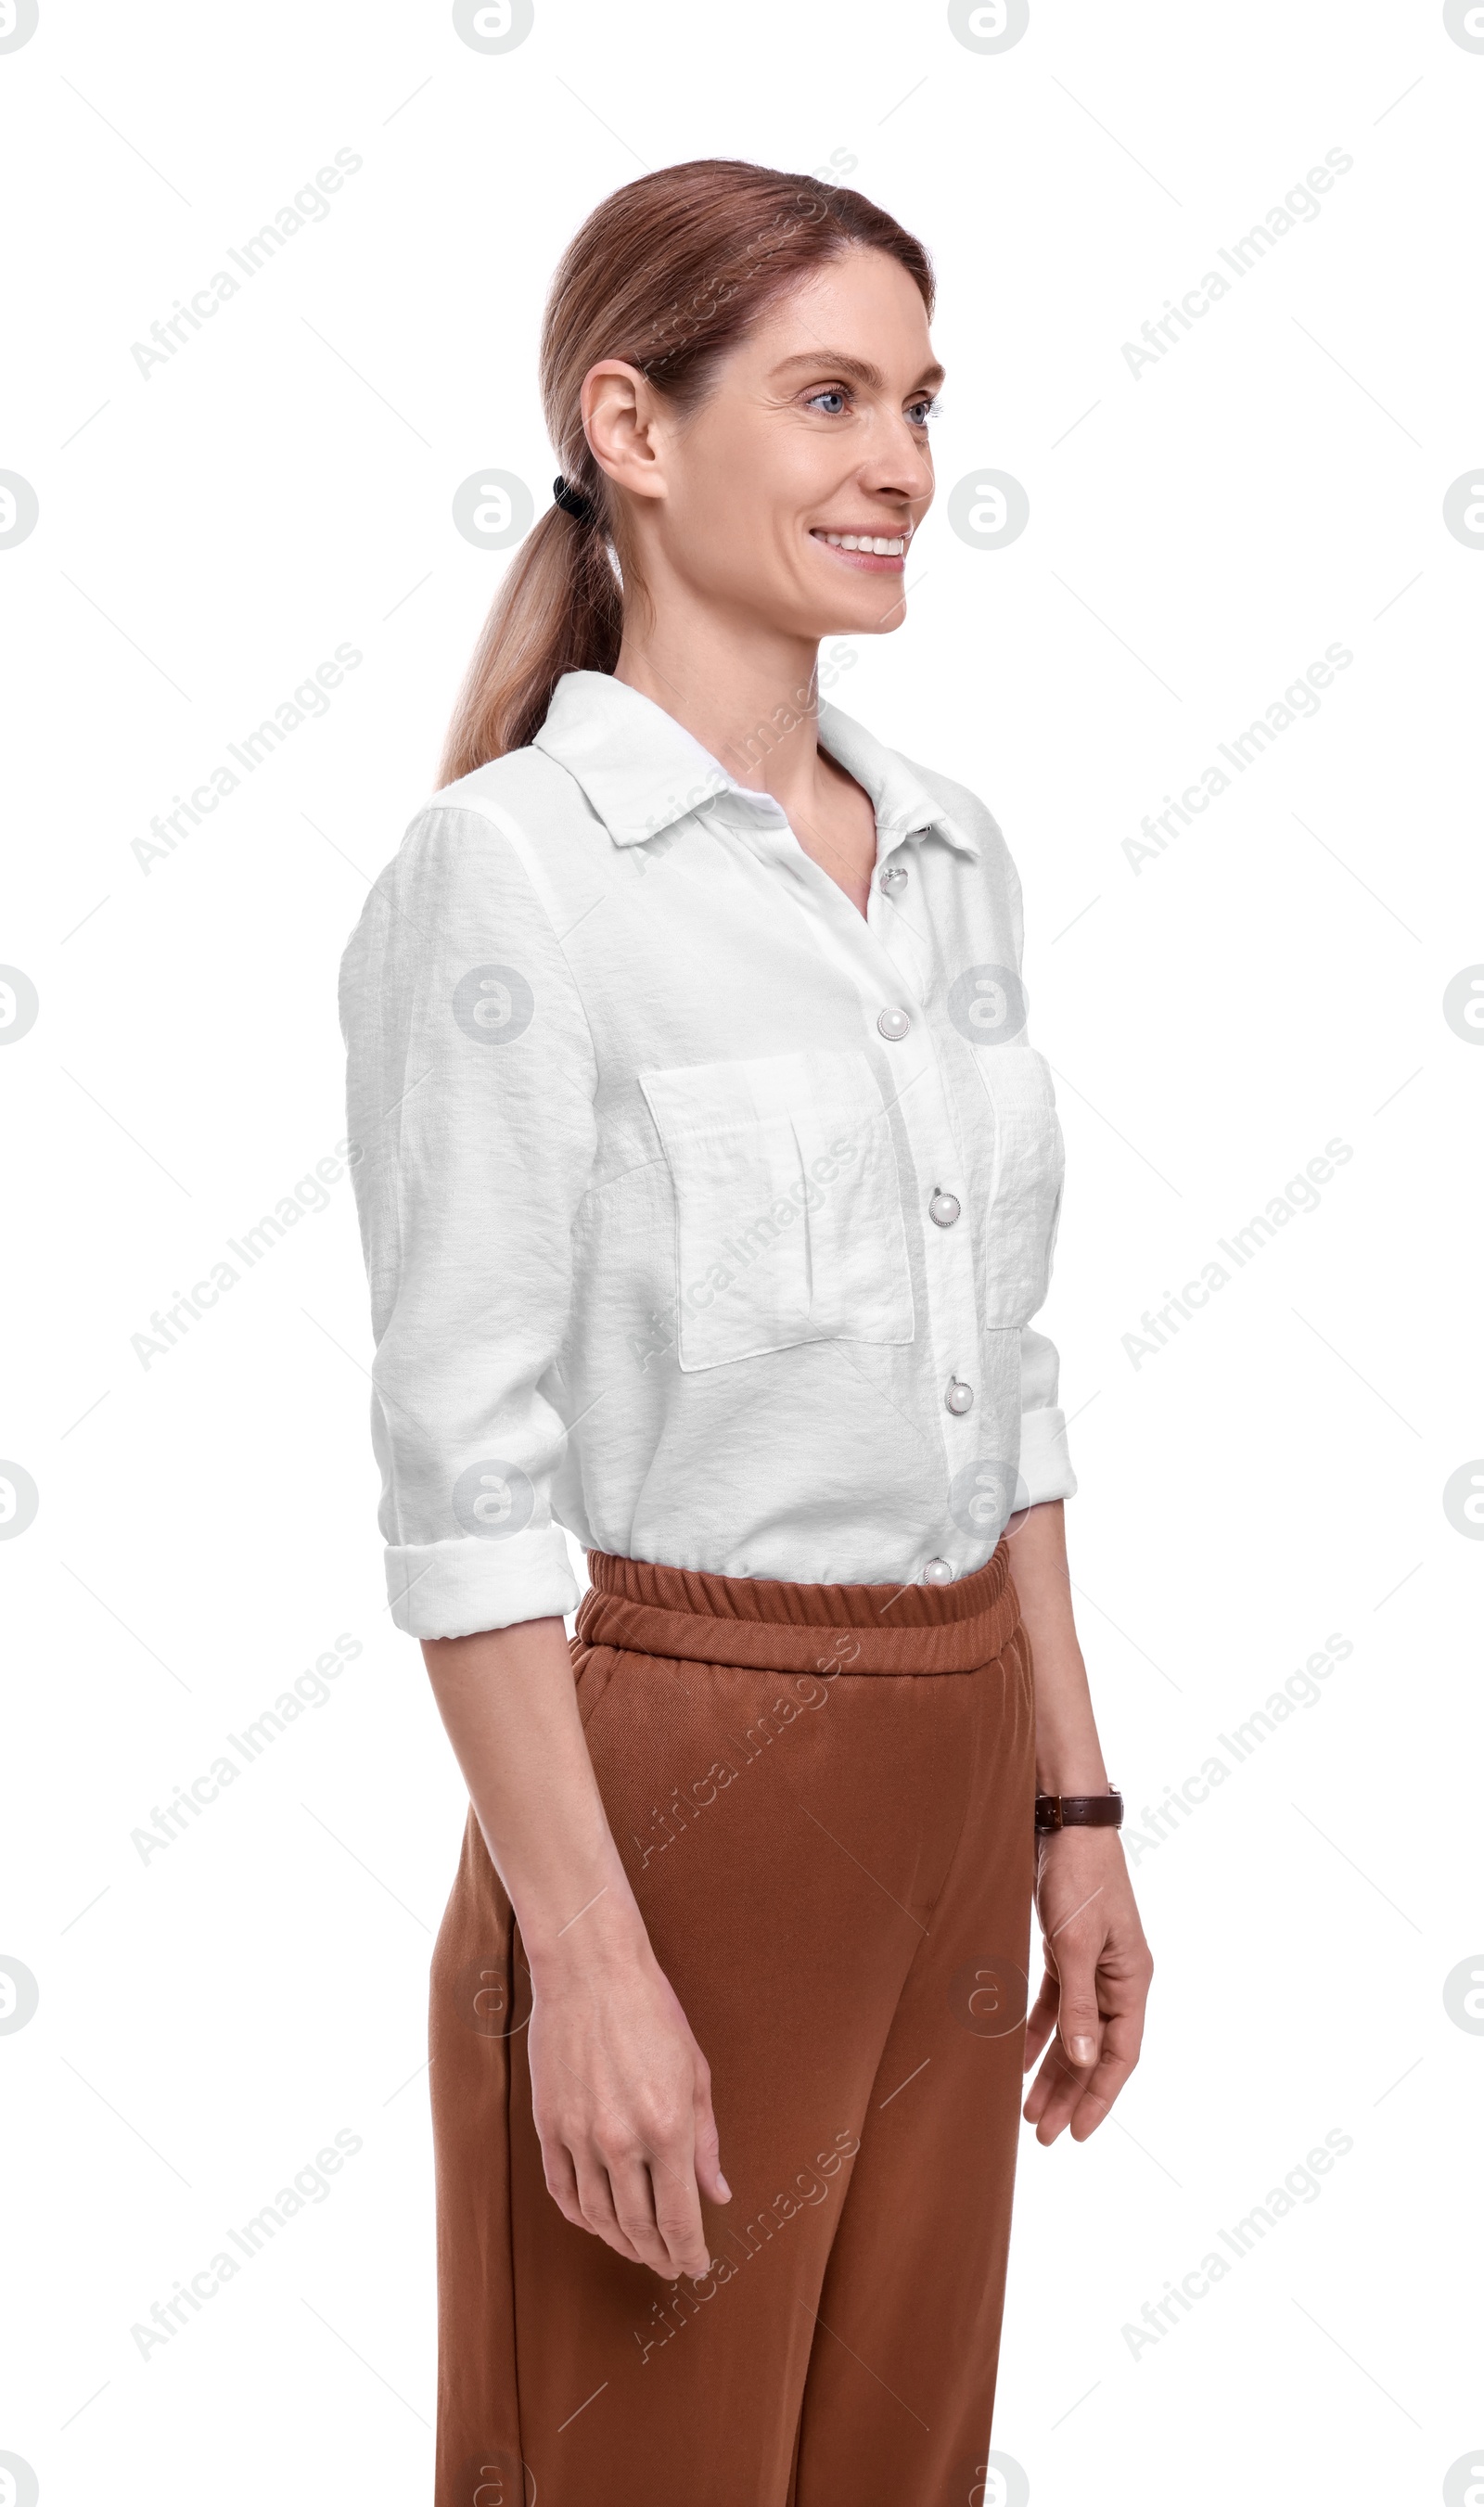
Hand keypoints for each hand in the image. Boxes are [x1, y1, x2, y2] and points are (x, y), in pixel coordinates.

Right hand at [527, 1908, 729, 2280]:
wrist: (590, 1970)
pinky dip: (581, 2218)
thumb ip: (706, 2143)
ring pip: (598, 2218)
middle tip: (671, 2265)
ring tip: (638, 2249)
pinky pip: (562, 2191)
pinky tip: (597, 2222)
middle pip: (638, 2227)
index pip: (680, 2218)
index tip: (697, 2268)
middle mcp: (621, 2140)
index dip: (690, 2253)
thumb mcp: (696, 2075)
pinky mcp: (548, 2126)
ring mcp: (579, 2136)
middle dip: (658, 2255)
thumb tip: (719, 2196)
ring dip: (621, 2243)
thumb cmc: (653, 2015)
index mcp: (668, 2127)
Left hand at [1022, 1829, 1151, 2144]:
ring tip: (1028, 2110)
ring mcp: (1092, 1965)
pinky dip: (1038, 2032)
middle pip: (1096, 2050)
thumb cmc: (1078, 1877)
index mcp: (1132, 1979)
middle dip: (1070, 2093)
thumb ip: (1080, 2005)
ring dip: (1053, 2069)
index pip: (1122, 2054)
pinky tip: (1018, 2059)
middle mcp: (1117, 1978)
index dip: (1101, 2096)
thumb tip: (1088, 2060)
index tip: (1077, 2133)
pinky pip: (1055, 2004)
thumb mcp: (1077, 1944)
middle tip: (1043, 2136)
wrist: (1063, 1822)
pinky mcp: (1067, 1950)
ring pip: (1074, 2032)